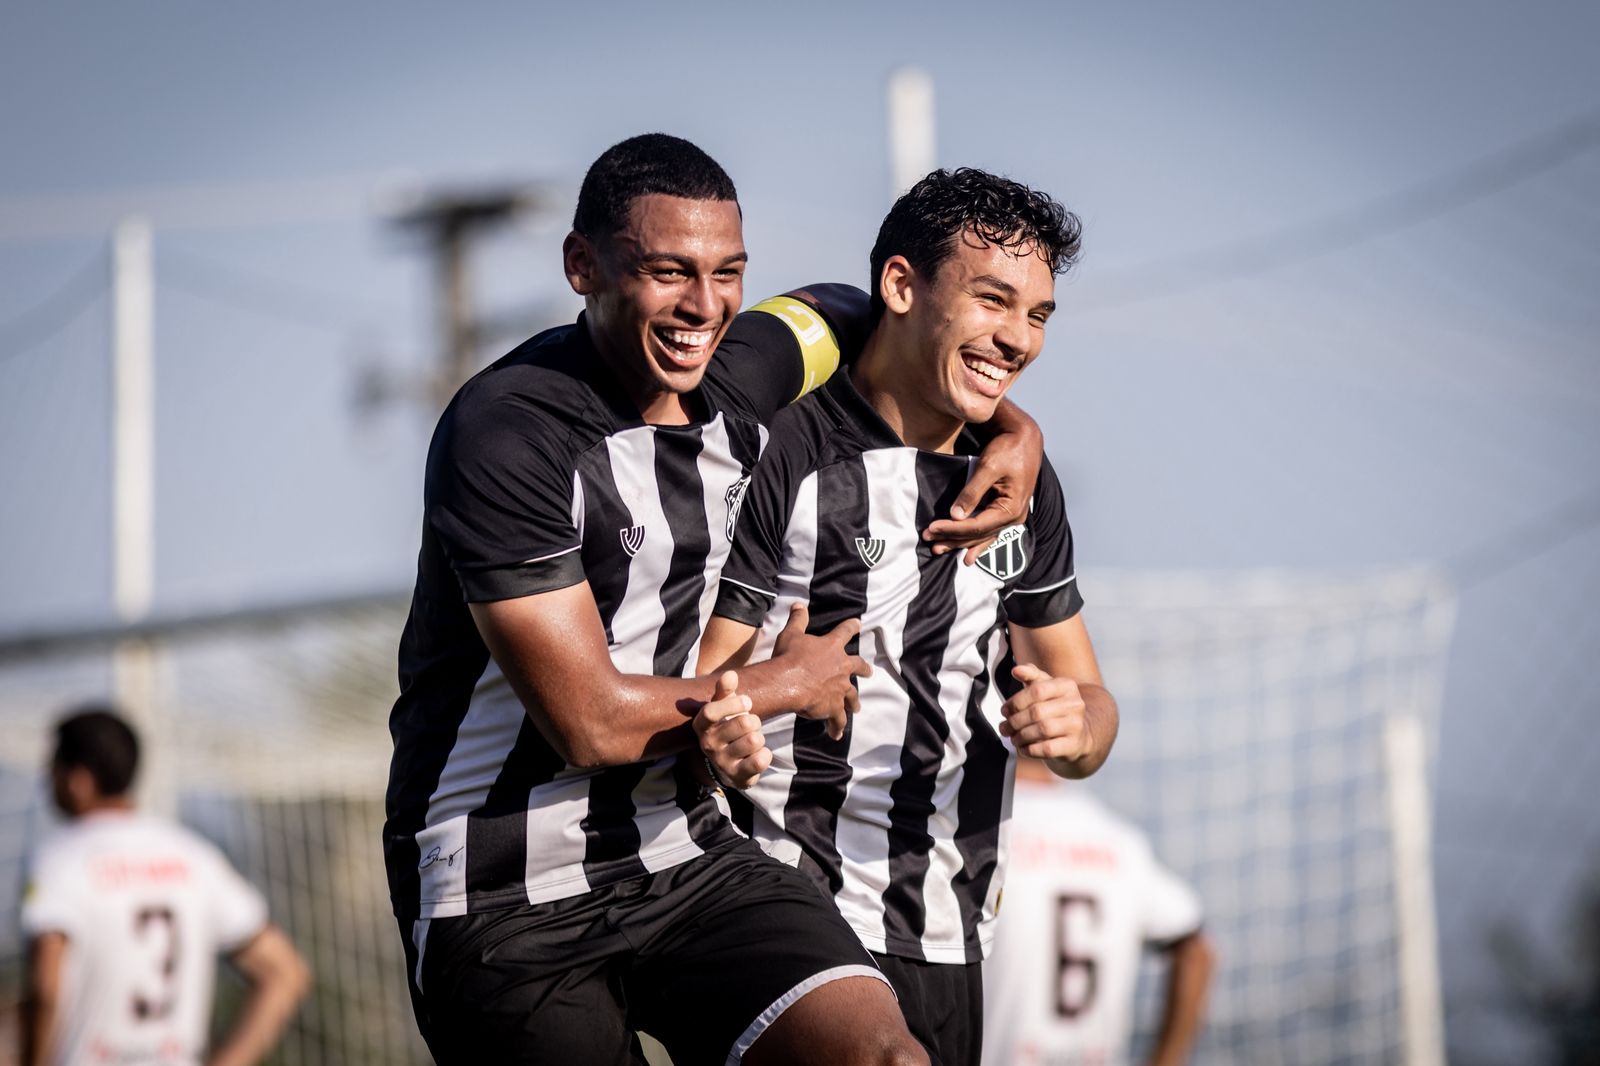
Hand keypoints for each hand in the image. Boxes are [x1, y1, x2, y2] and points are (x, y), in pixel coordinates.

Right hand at [695, 671, 766, 789]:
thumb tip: (730, 674)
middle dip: (754, 721)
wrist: (729, 763)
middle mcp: (707, 744)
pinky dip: (765, 754)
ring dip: (759, 737)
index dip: (734, 703)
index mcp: (701, 725)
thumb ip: (725, 690)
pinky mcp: (736, 777)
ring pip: (755, 740)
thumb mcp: (724, 706)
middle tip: (751, 725)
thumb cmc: (728, 726)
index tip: (747, 701)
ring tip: (751, 741)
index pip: (711, 711)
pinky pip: (760, 760)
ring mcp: (721, 762)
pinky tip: (757, 754)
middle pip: (744, 723)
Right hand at [770, 603, 870, 739]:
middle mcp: (841, 668)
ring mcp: (839, 689)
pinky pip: (838, 719)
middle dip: (864, 669)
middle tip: (869, 672)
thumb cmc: (789, 657)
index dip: (851, 626)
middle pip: (858, 667)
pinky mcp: (833, 707)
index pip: (845, 632)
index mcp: (832, 647)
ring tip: (856, 708)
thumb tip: (799, 604)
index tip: (858, 623)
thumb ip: (798, 619)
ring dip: (854, 701)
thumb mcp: (791, 634)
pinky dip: (837, 726)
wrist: (788, 683)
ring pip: (851, 696)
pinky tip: (836, 734)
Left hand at [922, 409, 1041, 563]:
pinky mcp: (1006, 510)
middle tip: (928, 542)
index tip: (931, 528)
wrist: (1025, 438)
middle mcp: (1014, 517)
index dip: (952, 529)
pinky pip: (989, 531)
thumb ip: (972, 492)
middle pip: (978, 534)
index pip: (976, 526)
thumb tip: (956, 515)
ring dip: (960, 542)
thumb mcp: (989, 467)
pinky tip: (967, 555)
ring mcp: (1011, 516)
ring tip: (939, 548)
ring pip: (982, 535)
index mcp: (1011, 509)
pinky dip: (976, 542)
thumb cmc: (1008, 449)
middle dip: (952, 539)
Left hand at [999, 663, 1092, 762]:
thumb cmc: (1055, 708)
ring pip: (1042, 730)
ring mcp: (1077, 725)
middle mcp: (1075, 704)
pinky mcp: (1074, 745)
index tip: (1004, 711)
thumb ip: (1031, 675)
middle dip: (1015, 721)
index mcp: (1067, 686)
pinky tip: (1024, 749)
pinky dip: (1031, 750)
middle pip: (1037, 712)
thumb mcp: (1045, 688)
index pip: (1037, 690)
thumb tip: (1016, 670)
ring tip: (1013, 738)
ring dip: (1021, 736)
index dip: (1016, 701)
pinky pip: (1048, 749)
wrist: (1079, 734)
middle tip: (1005, 728)